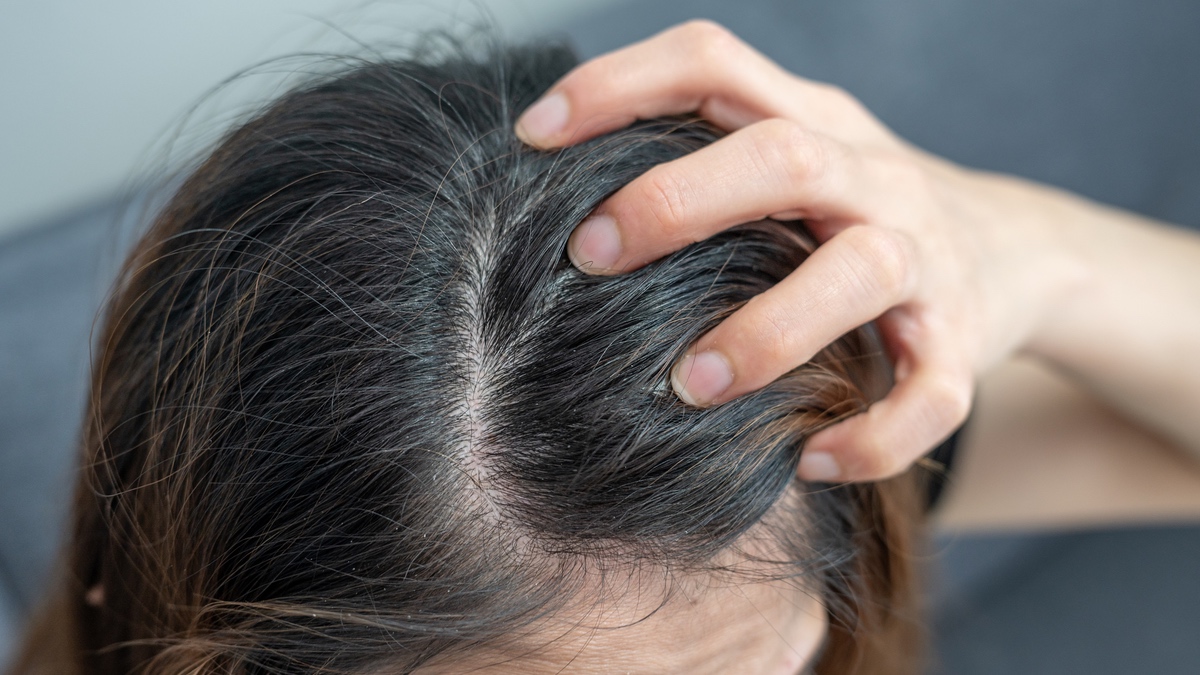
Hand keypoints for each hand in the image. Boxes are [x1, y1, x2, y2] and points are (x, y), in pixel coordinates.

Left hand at [515, 21, 1086, 481]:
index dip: (620, 84)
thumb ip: (702, 155)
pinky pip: (931, 395)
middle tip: (589, 256)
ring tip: (687, 387)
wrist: (1018, 250)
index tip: (534, 135)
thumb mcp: (792, 157)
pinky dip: (872, 436)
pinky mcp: (961, 342)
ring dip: (767, 330)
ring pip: (860, 271)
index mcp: (813, 120)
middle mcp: (871, 176)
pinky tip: (807, 462)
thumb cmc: (853, 210)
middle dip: (677, 201)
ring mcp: (924, 257)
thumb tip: (551, 179)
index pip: (714, 62)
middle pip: (783, 156)